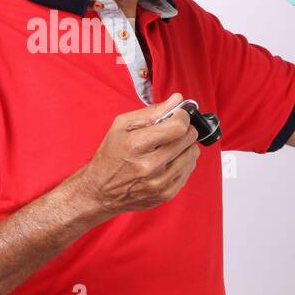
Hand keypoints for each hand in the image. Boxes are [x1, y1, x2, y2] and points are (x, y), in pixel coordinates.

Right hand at [73, 92, 201, 217]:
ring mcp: (160, 182)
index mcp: (136, 145)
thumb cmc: (110, 155)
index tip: (178, 115)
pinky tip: (168, 160)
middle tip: (173, 129)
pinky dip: (183, 161)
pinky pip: (189, 170)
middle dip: (185, 129)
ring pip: (193, 154)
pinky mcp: (167, 194)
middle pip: (188, 139)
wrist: (101, 191)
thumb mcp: (121, 126)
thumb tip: (177, 100)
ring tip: (169, 146)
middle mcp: (150, 166)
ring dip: (185, 146)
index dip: (182, 116)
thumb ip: (151, 111)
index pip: (178, 127)